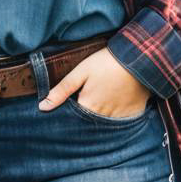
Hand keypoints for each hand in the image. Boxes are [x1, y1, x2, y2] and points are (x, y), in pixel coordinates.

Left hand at [38, 46, 152, 117]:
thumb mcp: (81, 71)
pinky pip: (122, 122)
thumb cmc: (106, 62)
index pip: (74, 118)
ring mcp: (119, 118)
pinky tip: (117, 103)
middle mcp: (102, 117)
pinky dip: (118, 116)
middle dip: (86, 116)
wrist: (138, 58)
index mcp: (87, 107)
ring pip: (105, 123)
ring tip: (104, 100)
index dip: (71, 113)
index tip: (72, 104)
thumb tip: (43, 107)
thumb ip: (61, 90)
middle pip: (89, 122)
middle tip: (91, 98)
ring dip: (102, 116)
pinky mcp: (132, 115)